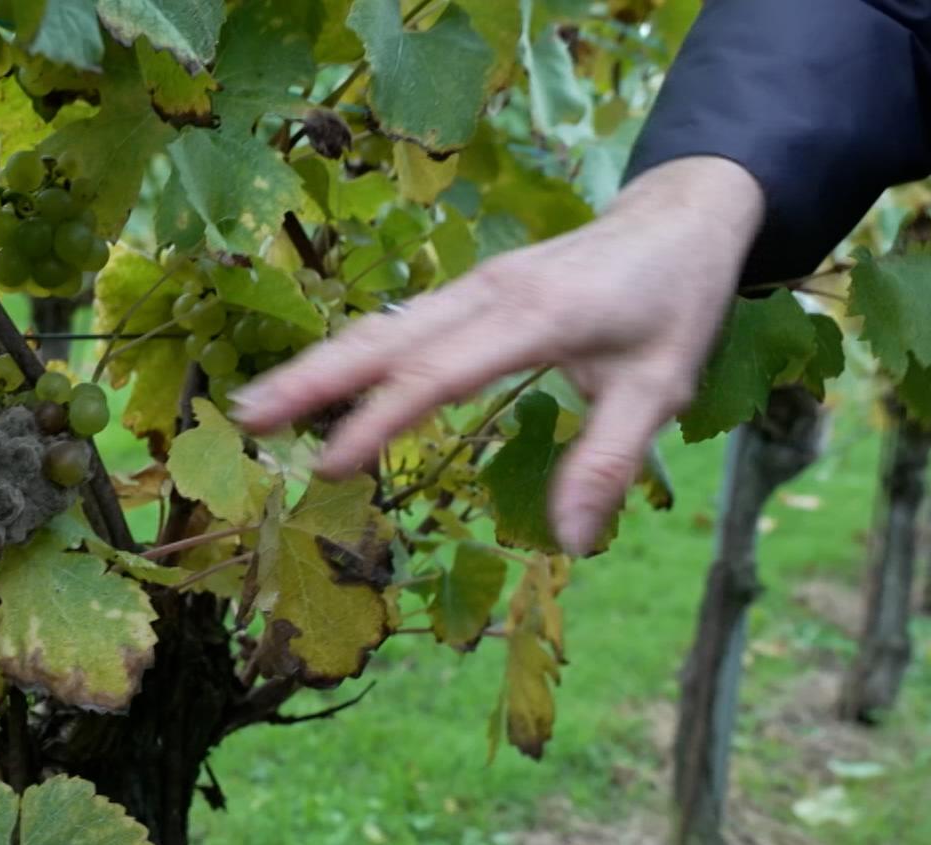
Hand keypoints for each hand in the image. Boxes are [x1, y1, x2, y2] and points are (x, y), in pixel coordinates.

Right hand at [231, 156, 767, 553]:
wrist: (682, 214)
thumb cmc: (674, 302)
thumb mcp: (662, 387)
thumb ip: (608, 462)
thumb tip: (569, 543)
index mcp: (537, 317)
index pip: (440, 373)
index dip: (380, 419)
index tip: (330, 464)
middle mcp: (490, 293)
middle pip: (387, 338)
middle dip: (314, 378)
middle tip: (248, 418)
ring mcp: (475, 285)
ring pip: (383, 325)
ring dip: (318, 364)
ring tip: (255, 404)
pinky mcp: (471, 289)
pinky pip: (401, 322)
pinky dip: (351, 353)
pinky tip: (314, 382)